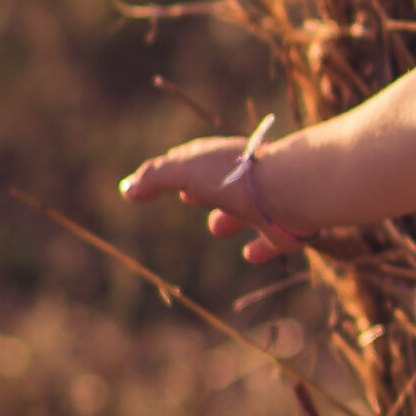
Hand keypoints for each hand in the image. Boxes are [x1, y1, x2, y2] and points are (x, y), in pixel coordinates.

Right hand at [118, 136, 302, 263]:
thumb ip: (156, 177)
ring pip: (245, 212)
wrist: (289, 191)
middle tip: (191, 198)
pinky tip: (249, 255)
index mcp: (222, 160)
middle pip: (221, 184)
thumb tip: (126, 189)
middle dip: (205, 190)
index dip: (181, 167)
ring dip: (229, 219)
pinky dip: (259, 247)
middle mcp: (246, 180)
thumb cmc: (233, 177)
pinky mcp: (284, 230)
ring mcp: (267, 204)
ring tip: (216, 228)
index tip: (169, 175)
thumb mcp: (185, 171)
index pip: (197, 160)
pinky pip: (271, 240)